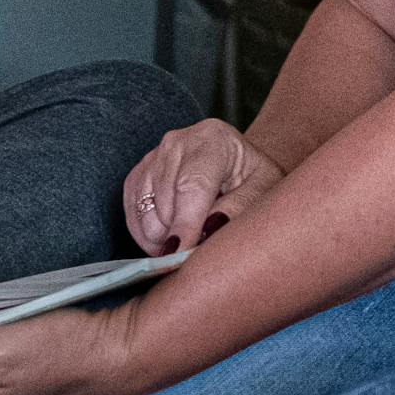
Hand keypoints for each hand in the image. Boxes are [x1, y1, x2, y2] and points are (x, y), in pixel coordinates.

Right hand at [120, 119, 277, 253]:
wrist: (238, 166)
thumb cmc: (253, 180)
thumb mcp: (262, 192)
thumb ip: (236, 210)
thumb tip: (204, 233)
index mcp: (213, 139)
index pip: (192, 186)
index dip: (186, 225)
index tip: (182, 255)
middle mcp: (177, 142)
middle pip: (166, 202)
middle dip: (179, 237)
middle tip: (199, 254)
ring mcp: (153, 157)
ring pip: (145, 213)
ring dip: (163, 239)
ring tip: (190, 244)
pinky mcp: (138, 175)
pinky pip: (132, 215)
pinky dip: (148, 236)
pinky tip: (171, 240)